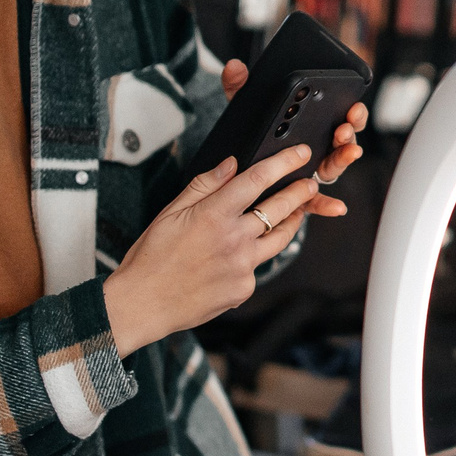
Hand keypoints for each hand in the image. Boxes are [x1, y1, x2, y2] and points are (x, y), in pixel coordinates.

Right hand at [104, 143, 318, 354]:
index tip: (300, 153)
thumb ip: (204, 186)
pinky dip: (256, 256)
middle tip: (310, 183)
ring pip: (279, 238)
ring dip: (291, 222)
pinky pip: (259, 266)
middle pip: (279, 208)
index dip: (284, 163)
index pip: (257, 180)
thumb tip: (231, 164)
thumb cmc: (152, 256)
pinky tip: (245, 253)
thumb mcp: (171, 212)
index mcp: (213, 215)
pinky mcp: (245, 288)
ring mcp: (243, 266)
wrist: (145, 302)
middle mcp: (234, 239)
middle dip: (300, 192)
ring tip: (297, 212)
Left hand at [221, 58, 369, 199]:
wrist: (236, 173)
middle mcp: (318, 149)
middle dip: (349, 132)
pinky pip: (317, 200)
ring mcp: (312, 172)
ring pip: (334, 166)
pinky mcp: (301, 195)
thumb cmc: (251, 137)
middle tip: (345, 127)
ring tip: (349, 152)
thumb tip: (234, 68)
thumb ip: (240, 88)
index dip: (351, 112)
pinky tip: (336, 208)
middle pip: (342, 140)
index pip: (338, 116)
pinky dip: (328, 204)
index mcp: (310, 127)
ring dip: (344, 158)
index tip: (354, 106)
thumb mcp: (245, 110)